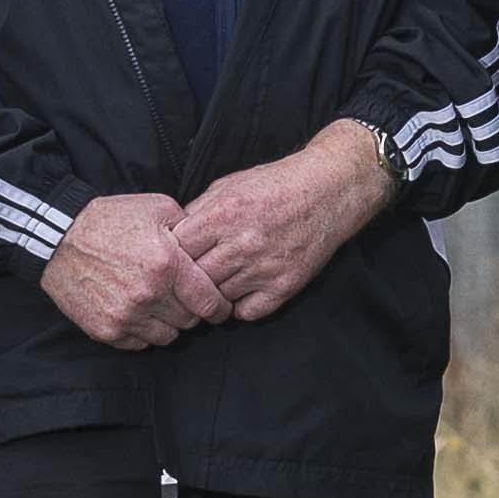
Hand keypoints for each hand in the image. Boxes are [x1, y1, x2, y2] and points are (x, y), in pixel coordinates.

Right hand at [42, 192, 231, 350]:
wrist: (59, 237)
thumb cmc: (111, 219)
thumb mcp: (158, 208)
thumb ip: (191, 228)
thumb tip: (211, 248)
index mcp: (168, 265)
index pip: (210, 303)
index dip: (219, 307)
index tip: (219, 305)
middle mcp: (149, 295)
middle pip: (190, 321)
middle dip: (192, 310)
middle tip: (183, 298)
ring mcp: (125, 315)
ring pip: (167, 336)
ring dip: (168, 323)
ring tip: (160, 304)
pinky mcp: (106, 330)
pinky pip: (139, 343)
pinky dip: (143, 331)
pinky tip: (138, 311)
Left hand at [167, 125, 394, 321]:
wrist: (328, 190)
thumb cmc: (276, 184)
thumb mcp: (229, 185)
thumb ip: (198, 210)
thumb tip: (171, 236)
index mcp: (223, 214)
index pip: (176, 250)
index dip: (170, 256)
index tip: (172, 258)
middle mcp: (242, 243)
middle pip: (194, 279)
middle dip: (187, 280)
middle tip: (187, 280)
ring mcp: (264, 268)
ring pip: (217, 299)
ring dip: (213, 295)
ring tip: (214, 285)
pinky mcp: (285, 285)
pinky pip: (247, 312)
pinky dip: (240, 307)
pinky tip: (240, 292)